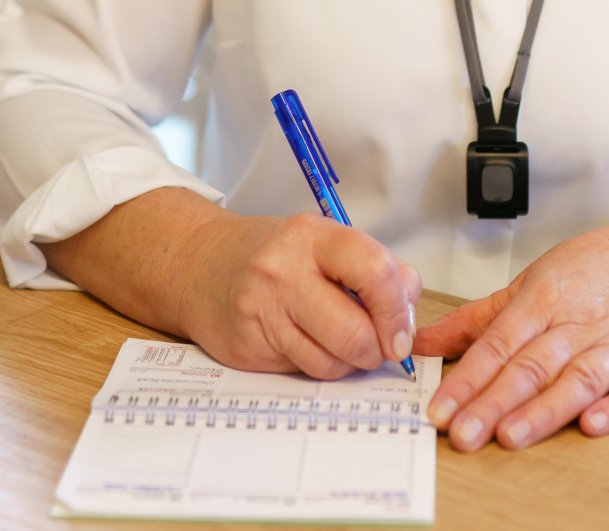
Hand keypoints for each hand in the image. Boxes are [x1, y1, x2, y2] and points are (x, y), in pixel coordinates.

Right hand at [42, 189, 423, 381]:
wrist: (199, 266)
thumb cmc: (275, 255)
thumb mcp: (324, 242)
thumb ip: (372, 269)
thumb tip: (408, 310)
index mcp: (313, 236)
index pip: (373, 270)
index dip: (397, 309)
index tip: (402, 331)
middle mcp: (284, 270)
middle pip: (354, 331)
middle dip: (377, 349)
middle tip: (379, 346)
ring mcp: (263, 310)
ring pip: (331, 361)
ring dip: (349, 363)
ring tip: (342, 343)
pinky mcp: (248, 346)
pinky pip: (303, 372)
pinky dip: (319, 366)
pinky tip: (309, 345)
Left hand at [414, 206, 608, 450]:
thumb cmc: (594, 271)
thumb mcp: (531, 284)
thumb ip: (477, 319)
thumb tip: (420, 342)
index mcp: (543, 300)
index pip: (497, 344)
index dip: (467, 379)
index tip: (440, 410)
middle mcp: (578, 322)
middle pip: (531, 367)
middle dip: (494, 403)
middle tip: (463, 434)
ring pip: (577, 379)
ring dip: (545, 410)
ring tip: (512, 435)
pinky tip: (593, 425)